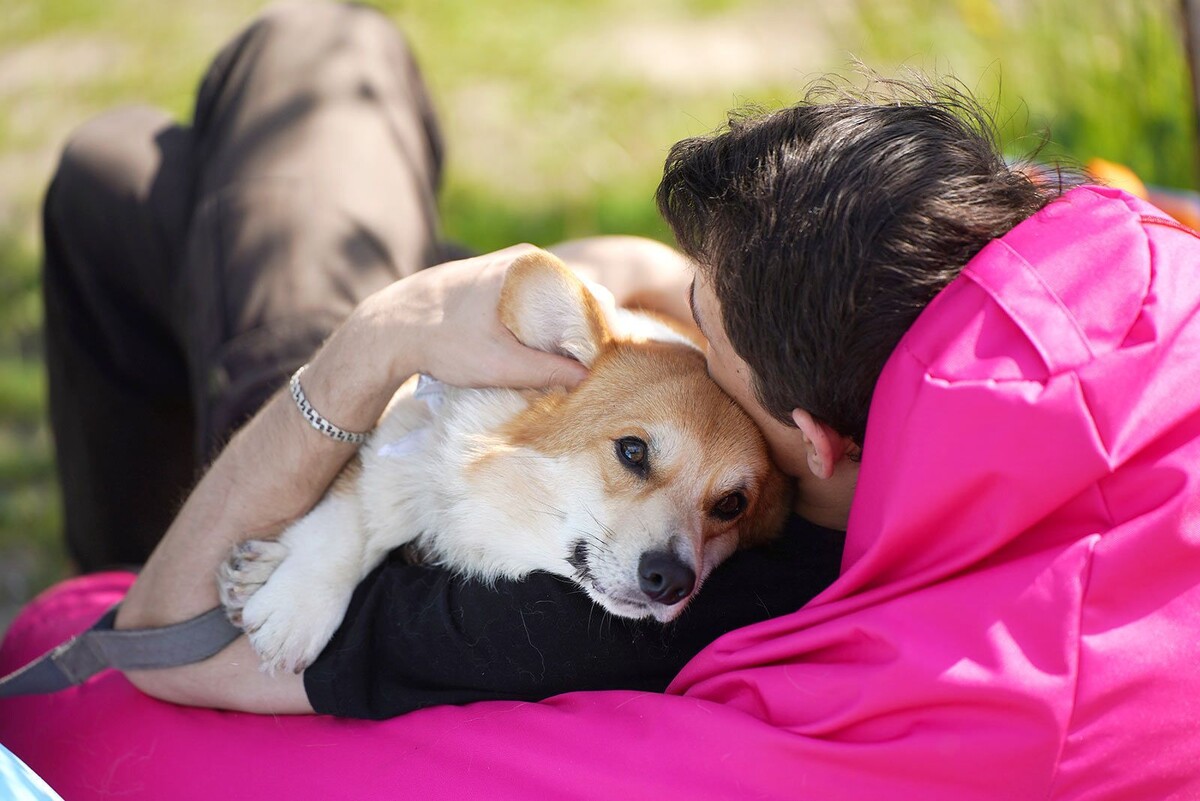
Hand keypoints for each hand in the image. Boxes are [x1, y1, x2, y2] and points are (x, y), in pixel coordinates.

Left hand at [303, 245, 591, 429]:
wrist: (386, 328)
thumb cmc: (442, 342)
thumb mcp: (500, 364)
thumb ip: (547, 370)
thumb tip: (586, 377)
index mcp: (531, 268)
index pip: (588, 296)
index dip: (598, 330)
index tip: (598, 360)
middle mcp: (523, 259)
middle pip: (571, 294)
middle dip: (579, 329)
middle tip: (581, 364)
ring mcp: (505, 264)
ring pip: (549, 296)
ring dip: (557, 326)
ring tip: (558, 360)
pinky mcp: (489, 276)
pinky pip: (528, 297)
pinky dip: (536, 320)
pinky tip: (530, 347)